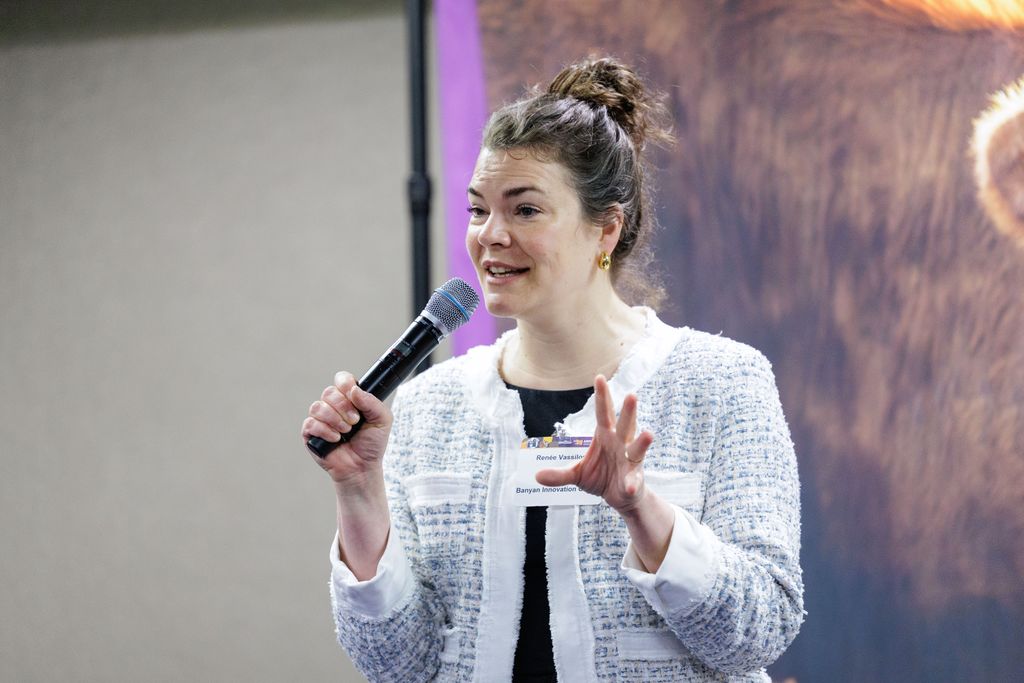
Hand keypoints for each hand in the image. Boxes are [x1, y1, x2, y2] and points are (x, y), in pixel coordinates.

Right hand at [301, 371, 392, 484]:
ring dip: (335, 419)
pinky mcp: (310, 433)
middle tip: (355, 421)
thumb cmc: (372, 444)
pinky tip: (336, 439)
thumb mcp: (382, 420)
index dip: (345, 384)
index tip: (353, 395)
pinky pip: (310, 423)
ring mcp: (320, 419)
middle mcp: (333, 406)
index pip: (341, 379)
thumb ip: (372, 402)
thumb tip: (354, 390)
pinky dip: (325, 431)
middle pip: (329, 392)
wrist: (363, 467)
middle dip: (344, 407)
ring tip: (346, 432)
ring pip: (317, 406)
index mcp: (350, 399)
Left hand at [535, 374, 652, 514]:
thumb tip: (537, 476)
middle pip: (624, 424)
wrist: (619, 497)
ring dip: (642, 441)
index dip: (602, 396)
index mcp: (605, 435)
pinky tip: (630, 486)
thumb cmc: (601, 477)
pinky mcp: (635, 478)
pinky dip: (632, 482)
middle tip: (631, 395)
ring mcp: (630, 460)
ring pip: (637, 447)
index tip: (599, 377)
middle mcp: (620, 443)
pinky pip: (633, 479)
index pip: (603, 412)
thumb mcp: (576, 475)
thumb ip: (559, 474)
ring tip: (648, 434)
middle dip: (628, 411)